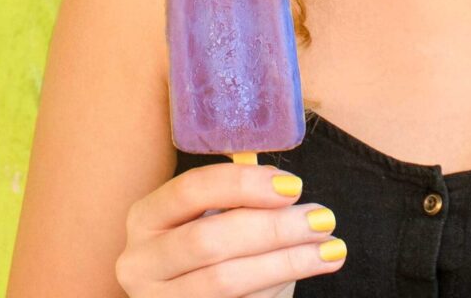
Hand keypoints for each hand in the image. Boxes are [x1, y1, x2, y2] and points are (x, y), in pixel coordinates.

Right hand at [115, 164, 346, 296]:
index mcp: (147, 216)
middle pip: (209, 240)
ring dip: (286, 263)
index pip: (191, 189)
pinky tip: (306, 272)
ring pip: (224, 281)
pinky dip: (274, 289)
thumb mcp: (216, 214)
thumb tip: (288, 188)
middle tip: (323, 219)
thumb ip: (242, 198)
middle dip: (274, 228)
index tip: (295, 186)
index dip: (244, 184)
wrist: (194, 296)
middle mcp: (139, 262)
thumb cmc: (214, 244)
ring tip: (330, 249)